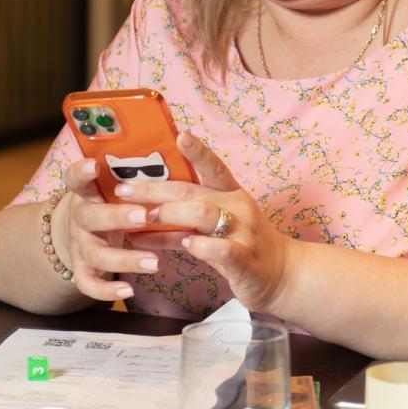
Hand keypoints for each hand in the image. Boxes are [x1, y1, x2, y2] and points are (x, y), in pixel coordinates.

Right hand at [54, 158, 160, 303]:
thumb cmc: (112, 202)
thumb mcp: (116, 186)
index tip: (94, 165)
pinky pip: (89, 284)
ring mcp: (80, 246)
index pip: (76, 178)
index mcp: (89, 192)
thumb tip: (182, 140)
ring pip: (96, 254)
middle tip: (143, 216)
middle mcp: (81, 218)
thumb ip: (137, 173)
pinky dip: (107, 290)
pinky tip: (128, 291)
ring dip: (124, 259)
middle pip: (89, 216)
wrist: (82, 232)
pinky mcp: (83, 270)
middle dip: (116, 216)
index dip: (81, 172)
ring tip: (154, 263)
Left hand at [114, 132, 293, 310]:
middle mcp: (237, 208)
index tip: (180, 134)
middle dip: (155, 190)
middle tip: (123, 190)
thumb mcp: (213, 229)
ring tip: (146, 218)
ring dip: (172, 214)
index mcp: (231, 194)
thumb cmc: (243, 246)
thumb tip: (140, 214)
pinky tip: (187, 246)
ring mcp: (243, 233)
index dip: (197, 151)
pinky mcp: (245, 260)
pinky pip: (222, 250)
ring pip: (205, 214)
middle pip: (193, 192)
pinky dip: (202, 246)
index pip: (214, 168)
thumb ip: (180, 222)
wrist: (283, 274)